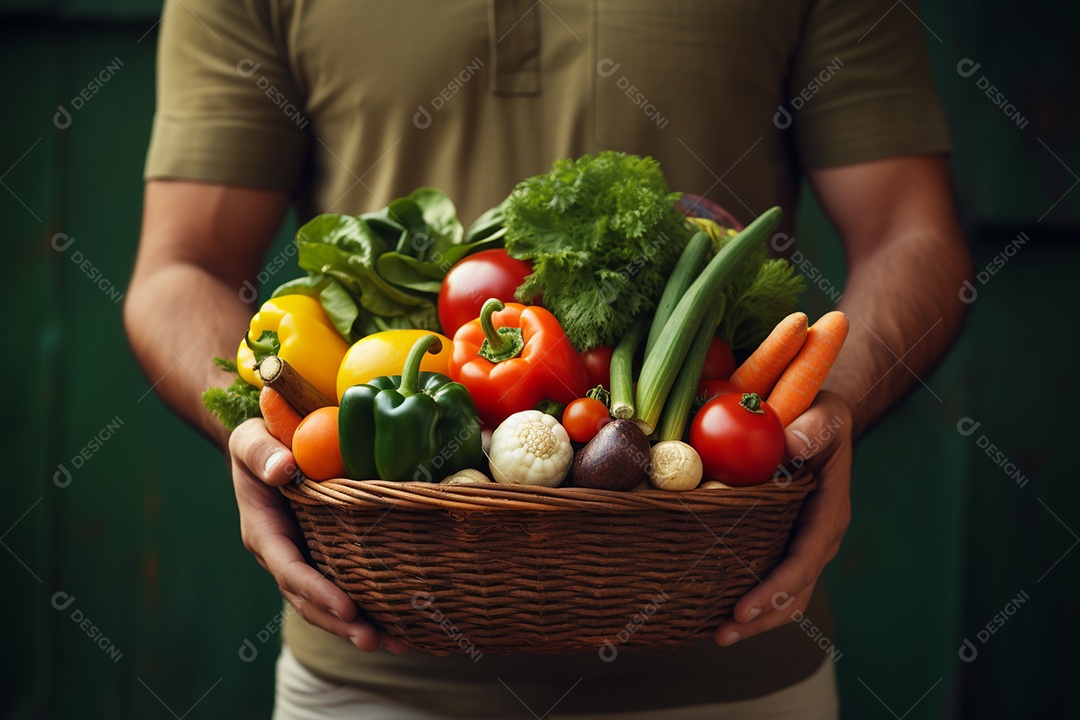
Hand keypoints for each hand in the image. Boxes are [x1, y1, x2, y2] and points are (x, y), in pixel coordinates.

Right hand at [228, 418, 408, 653]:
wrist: (269, 449)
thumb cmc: (261, 440)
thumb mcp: (251, 438)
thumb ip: (262, 453)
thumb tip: (283, 469)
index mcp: (264, 531)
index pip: (290, 569)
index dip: (316, 591)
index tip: (346, 608)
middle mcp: (282, 554)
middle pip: (309, 600)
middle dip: (340, 623)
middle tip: (375, 640)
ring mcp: (303, 559)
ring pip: (326, 603)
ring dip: (357, 626)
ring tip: (397, 643)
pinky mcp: (324, 557)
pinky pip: (343, 586)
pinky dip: (367, 607)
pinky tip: (401, 623)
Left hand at [714, 391, 852, 645]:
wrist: (821, 417)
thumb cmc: (821, 414)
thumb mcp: (824, 414)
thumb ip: (812, 429)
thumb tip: (791, 446)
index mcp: (828, 512)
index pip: (804, 561)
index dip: (776, 589)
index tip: (745, 609)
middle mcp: (818, 535)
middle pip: (794, 591)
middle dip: (761, 618)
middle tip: (722, 634)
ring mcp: (801, 541)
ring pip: (785, 594)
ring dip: (754, 619)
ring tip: (717, 634)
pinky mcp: (783, 538)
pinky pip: (768, 574)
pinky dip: (748, 594)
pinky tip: (715, 606)